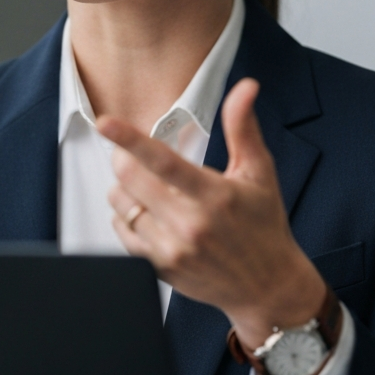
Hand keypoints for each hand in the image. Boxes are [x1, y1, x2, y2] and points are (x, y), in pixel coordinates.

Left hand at [98, 78, 327, 374]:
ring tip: (146, 186)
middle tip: (132, 154)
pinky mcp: (162, 269)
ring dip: (124, 188)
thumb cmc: (264, 225)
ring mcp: (174, 250)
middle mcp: (191, 224)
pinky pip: (123, 234)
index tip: (106, 123)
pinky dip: (126, 217)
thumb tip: (246, 87)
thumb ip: (243, 126)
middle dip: (124, 158)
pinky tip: (147, 212)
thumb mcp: (259, 172)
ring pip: (122, 205)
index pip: (163, 162)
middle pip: (131, 180)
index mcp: (214, 196)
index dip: (130, 139)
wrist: (269, 288)